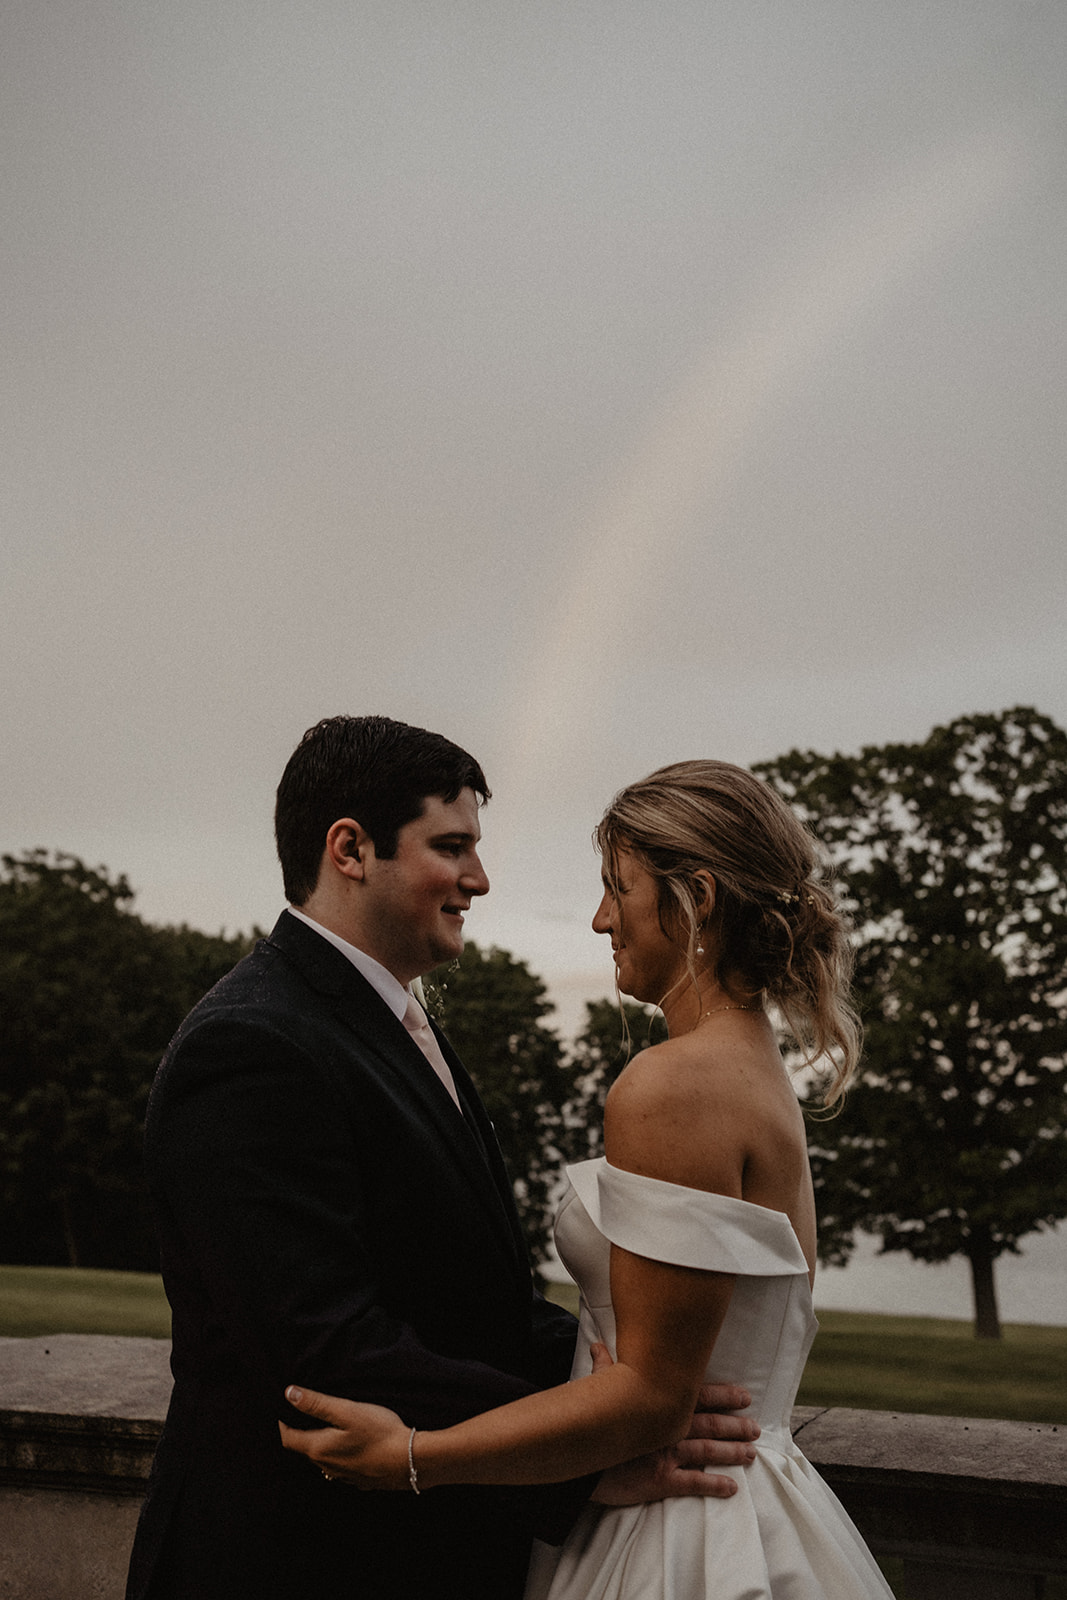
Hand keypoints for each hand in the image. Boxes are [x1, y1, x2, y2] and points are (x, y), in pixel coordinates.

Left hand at [278, 1387, 411, 1489]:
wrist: (409, 1461)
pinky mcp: (358, 1478)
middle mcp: (326, 1466)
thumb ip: (317, 1403)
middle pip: (303, 1449)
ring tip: (322, 1426)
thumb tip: (289, 1394)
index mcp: (318, 1448)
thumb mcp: (346, 1411)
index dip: (280, 1423)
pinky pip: (338, 1465)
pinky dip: (335, 1453)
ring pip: (321, 1458)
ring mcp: (342, 1475)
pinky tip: (347, 1443)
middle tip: (298, 1413)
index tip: (279, 1410)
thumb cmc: (379, 1432)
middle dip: (298, 1432)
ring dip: (318, 1443)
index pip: (287, 1438)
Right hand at [587, 1346, 758, 1504]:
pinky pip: (693, 1483)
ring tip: (751, 1453)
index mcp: (658, 1404)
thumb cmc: (590, 1422)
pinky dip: (714, 1484)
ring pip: (707, 1451)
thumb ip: (605, 1368)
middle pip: (709, 1424)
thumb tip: (597, 1346)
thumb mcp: (598, 1390)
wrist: (579, 1458)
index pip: (698, 1396)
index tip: (745, 1396)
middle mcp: (668, 1427)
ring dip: (731, 1452)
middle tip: (756, 1428)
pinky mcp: (661, 1480)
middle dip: (735, 1426)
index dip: (724, 1395)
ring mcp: (666, 1454)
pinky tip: (732, 1488)